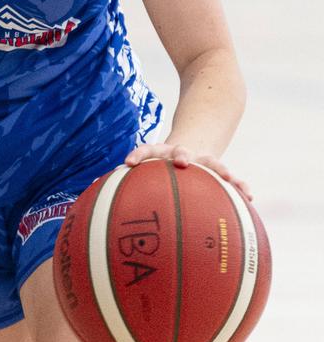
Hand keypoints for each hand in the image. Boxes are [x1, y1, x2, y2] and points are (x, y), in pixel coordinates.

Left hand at [125, 142, 251, 200]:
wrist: (192, 144)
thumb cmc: (162, 169)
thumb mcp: (147, 173)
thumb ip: (125, 184)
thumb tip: (93, 197)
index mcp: (160, 154)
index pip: (147, 149)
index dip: (138, 154)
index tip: (129, 162)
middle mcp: (180, 154)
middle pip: (180, 150)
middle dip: (181, 154)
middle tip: (182, 161)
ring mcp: (201, 160)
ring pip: (211, 161)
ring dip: (219, 168)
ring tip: (229, 178)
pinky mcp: (218, 168)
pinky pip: (230, 178)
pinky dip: (239, 184)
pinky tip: (249, 196)